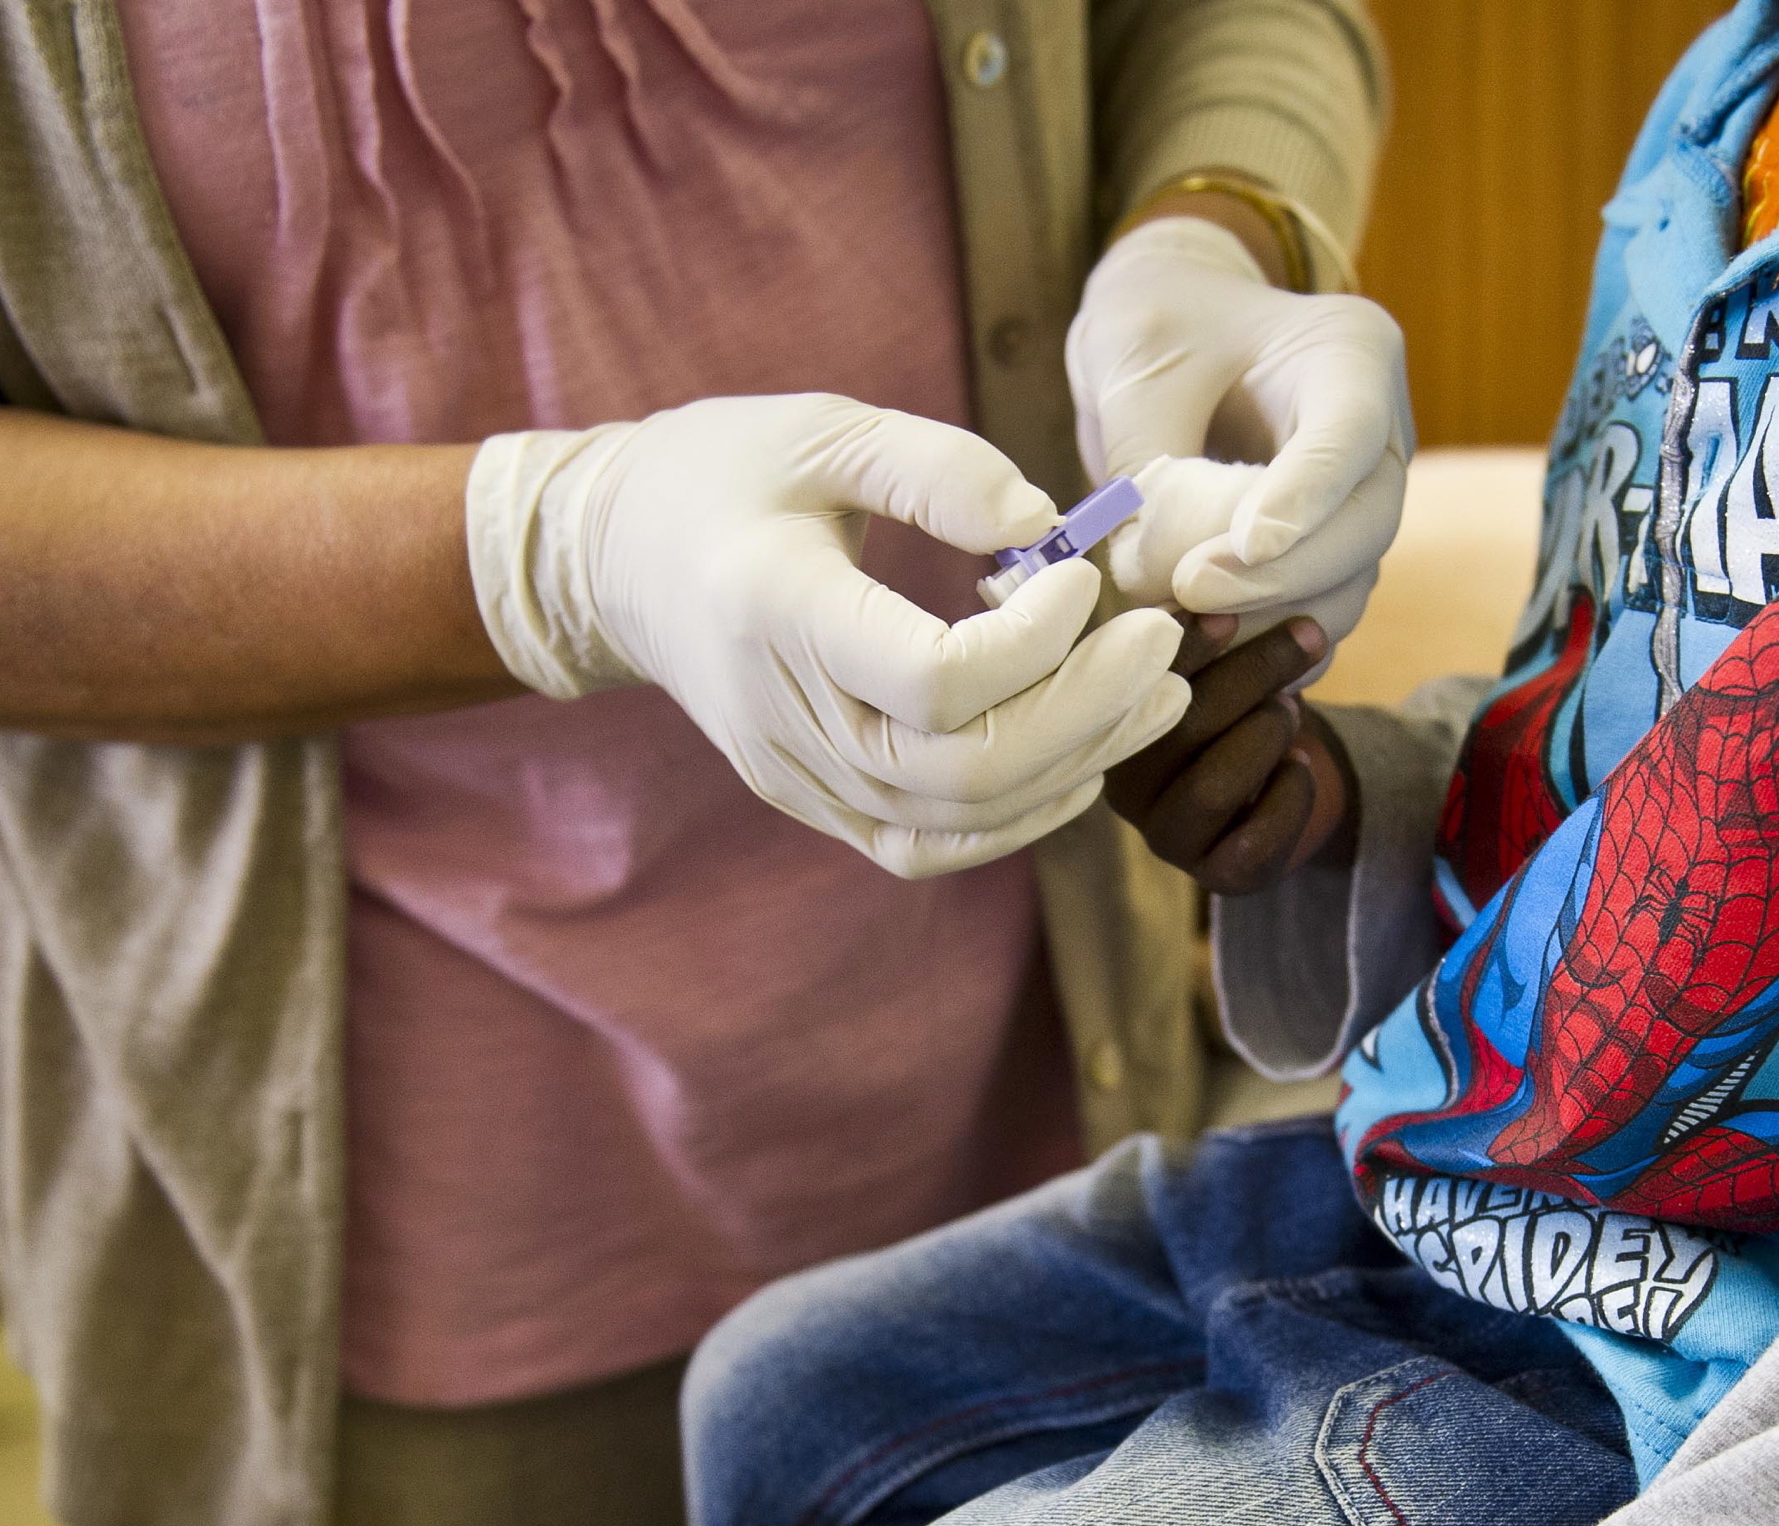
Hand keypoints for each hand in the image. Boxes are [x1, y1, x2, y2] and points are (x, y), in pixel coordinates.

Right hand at [467, 393, 1187, 878]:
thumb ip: (937, 467)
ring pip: (962, 818)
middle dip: (1089, 711)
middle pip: (966, 768)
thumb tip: (1046, 525)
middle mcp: (785, 718)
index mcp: (776, 612)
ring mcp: (798, 776)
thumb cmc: (722, 476)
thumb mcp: (822, 429)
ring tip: (1156, 693)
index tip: (1085, 573)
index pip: (936, 680)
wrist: (616, 562)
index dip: (1036, 642)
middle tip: (1162, 641)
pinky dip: (1021, 814)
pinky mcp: (816, 802)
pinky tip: (1082, 758)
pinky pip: (930, 844)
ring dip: (1078, 763)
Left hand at [1065, 217, 1409, 645]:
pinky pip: (1316, 614)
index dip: (1308, 497)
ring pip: (1351, 583)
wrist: (1167, 343)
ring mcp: (1360, 499)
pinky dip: (1268, 643)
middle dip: (1287, 573)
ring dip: (1275, 621)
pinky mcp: (1329, 555)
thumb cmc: (1155, 328)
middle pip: (1369, 523)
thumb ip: (1149, 461)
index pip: (1352, 433)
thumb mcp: (1136, 366)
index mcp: (1351, 352)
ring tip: (1188, 627)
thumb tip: (1151, 577)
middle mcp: (1378, 431)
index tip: (1247, 544)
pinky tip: (1211, 657)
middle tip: (1192, 590)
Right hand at [1106, 614, 1356, 893]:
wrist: (1274, 801)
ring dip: (1266, 734)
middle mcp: (1127, 789)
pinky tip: (1302, 764)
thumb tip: (1224, 592)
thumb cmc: (1236, 719)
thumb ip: (1209, 646)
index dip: (1184, 650)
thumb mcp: (1219, 676)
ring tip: (1294, 707)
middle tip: (1306, 639)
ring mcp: (1168, 838)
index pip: (1138, 687)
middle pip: (1184, 727)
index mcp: (1112, 730)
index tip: (1229, 615)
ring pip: (1214, 785)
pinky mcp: (1216, 875)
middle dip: (1254, 673)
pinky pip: (1256, 835)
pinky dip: (1290, 791)